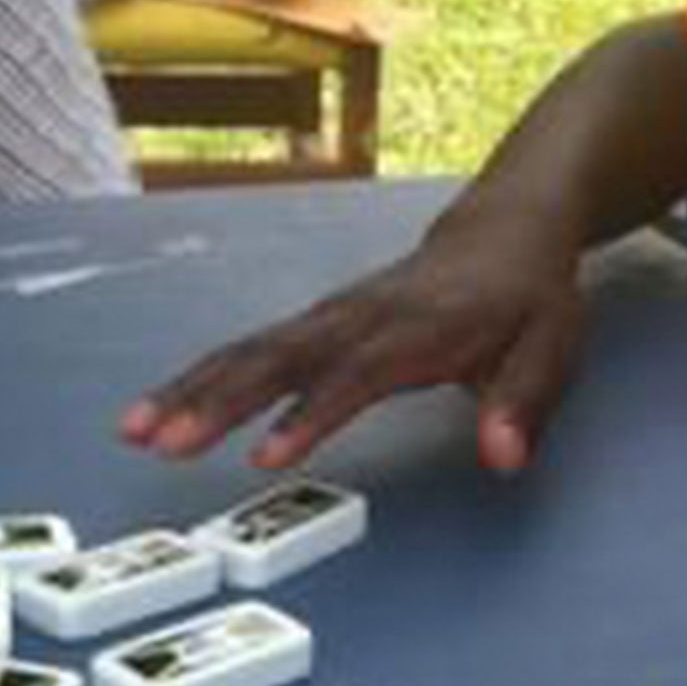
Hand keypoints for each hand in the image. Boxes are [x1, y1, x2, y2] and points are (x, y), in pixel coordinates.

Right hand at [117, 207, 587, 475]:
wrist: (506, 228)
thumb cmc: (528, 298)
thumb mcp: (551, 347)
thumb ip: (522, 403)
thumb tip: (501, 457)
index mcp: (418, 328)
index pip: (354, 375)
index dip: (308, 414)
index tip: (263, 457)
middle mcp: (362, 316)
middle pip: (280, 358)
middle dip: (217, 401)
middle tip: (163, 442)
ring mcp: (332, 316)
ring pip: (252, 351)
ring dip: (191, 389)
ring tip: (135, 431)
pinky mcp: (316, 323)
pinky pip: (251, 350)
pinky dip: (201, 378)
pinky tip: (160, 411)